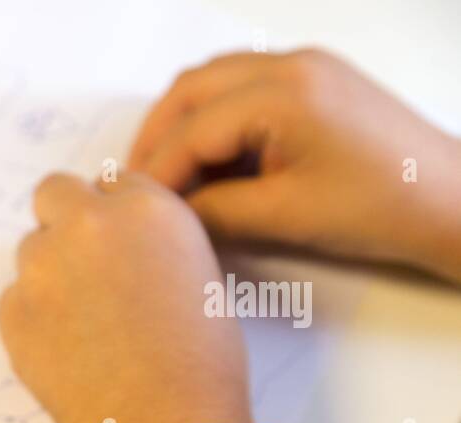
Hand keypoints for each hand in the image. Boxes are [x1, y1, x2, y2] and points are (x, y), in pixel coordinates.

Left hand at [0, 172, 251, 422]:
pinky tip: (65, 349)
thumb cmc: (198, 362)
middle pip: (54, 192)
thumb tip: (121, 247)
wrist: (160, 422)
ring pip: (30, 248)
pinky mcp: (11, 310)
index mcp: (146, 208)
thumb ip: (151, 243)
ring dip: (48, 272)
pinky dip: (31, 317)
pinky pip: (13, 299)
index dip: (113, 214)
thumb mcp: (198, 276)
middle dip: (63, 218)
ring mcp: (42, 266)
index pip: (111, 182)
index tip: (117, 243)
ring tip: (83, 323)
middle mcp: (88, 224)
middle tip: (82, 263)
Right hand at [129, 49, 460, 283]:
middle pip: (191, 90)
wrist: (449, 200)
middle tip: (137, 185)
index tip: (134, 207)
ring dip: (181, 124)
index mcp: (284, 95)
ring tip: (169, 175)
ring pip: (213, 81)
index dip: (155, 173)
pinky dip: (214, 119)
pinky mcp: (316, 80)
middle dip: (156, 138)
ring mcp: (306, 67)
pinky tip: (212, 163)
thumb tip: (169, 213)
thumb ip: (214, 212)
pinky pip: (243, 85)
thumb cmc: (381, 208)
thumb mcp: (284, 218)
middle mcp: (291, 65)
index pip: (191, 130)